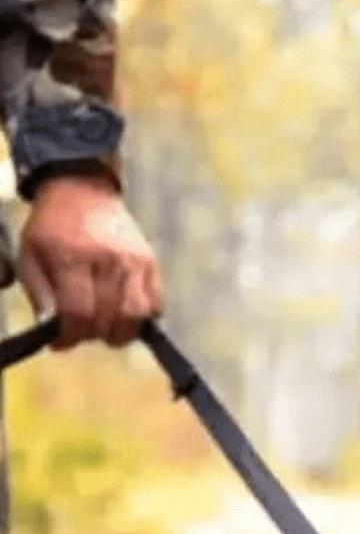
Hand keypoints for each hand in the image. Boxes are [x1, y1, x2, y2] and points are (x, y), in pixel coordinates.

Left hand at [18, 175, 162, 349]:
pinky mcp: (151, 263)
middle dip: (90, 335)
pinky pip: (156, 304)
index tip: (59, 342)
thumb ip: (40, 295)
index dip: (68, 336)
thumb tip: (52, 330)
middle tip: (79, 331)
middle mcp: (108, 260)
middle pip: (107, 319)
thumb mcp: (30, 256)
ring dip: (119, 332)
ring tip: (104, 327)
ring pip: (136, 317)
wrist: (82, 191)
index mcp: (72, 257)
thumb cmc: (51, 228)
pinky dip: (142, 318)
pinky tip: (123, 313)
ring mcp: (134, 261)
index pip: (78, 313)